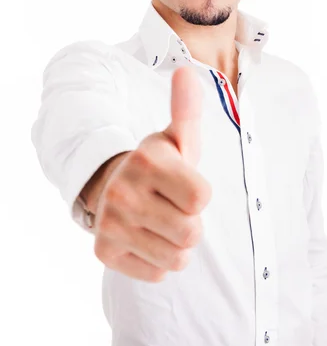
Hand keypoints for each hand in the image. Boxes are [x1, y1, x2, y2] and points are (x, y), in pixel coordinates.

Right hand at [92, 66, 211, 281]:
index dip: (199, 194)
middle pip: (192, 233)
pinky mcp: (104, 253)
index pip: (202, 199)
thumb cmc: (159, 166)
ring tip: (160, 223)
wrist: (114, 189)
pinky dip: (158, 261)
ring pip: (177, 258)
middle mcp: (123, 192)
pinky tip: (145, 239)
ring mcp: (111, 224)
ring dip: (177, 245)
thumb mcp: (176, 139)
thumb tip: (187, 71)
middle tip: (172, 207)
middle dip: (190, 222)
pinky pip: (158, 273)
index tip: (183, 184)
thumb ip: (186, 110)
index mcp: (147, 161)